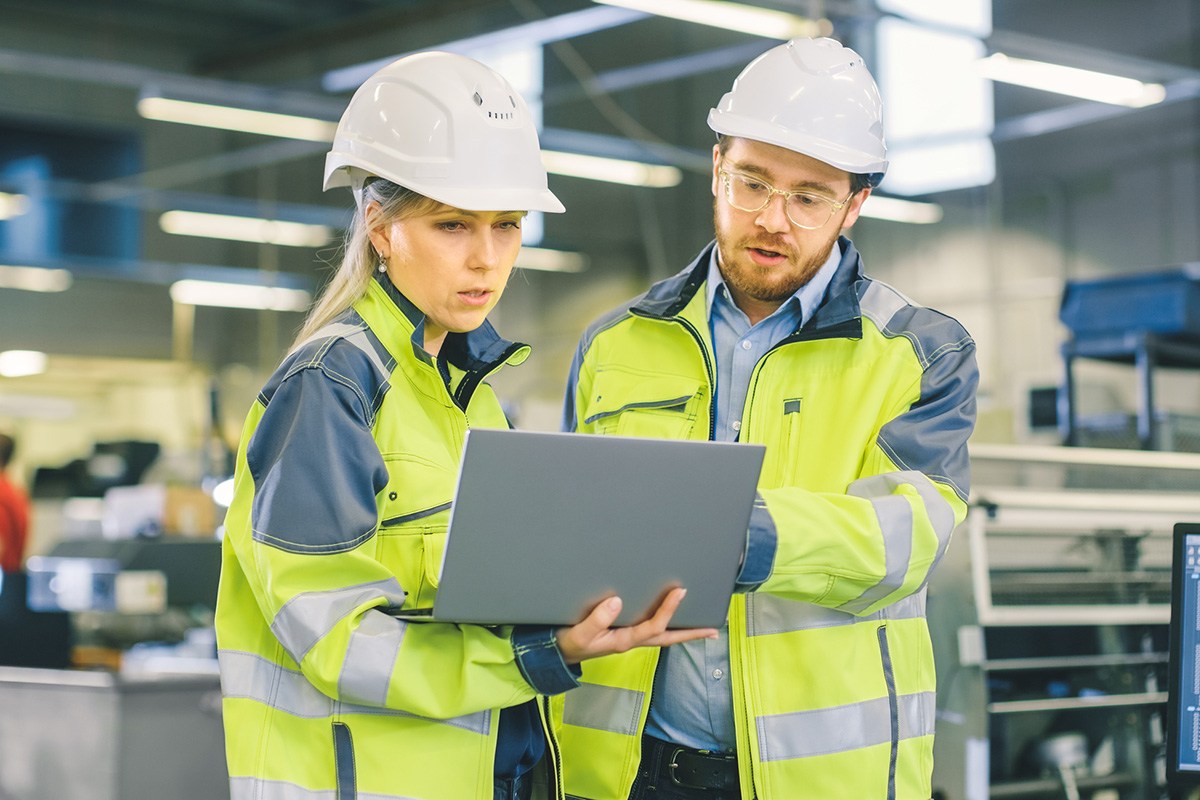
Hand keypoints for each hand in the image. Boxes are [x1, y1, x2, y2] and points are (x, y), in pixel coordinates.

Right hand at [554, 588, 718, 664]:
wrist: (555, 653)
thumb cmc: (567, 642)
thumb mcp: (578, 634)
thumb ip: (596, 620)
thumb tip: (617, 601)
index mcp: (622, 640)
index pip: (653, 627)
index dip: (668, 610)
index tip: (680, 592)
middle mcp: (630, 640)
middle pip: (667, 638)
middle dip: (690, 634)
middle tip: (713, 630)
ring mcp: (628, 638)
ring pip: (661, 635)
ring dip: (682, 631)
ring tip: (702, 626)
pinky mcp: (622, 634)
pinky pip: (650, 630)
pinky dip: (665, 626)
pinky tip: (671, 620)